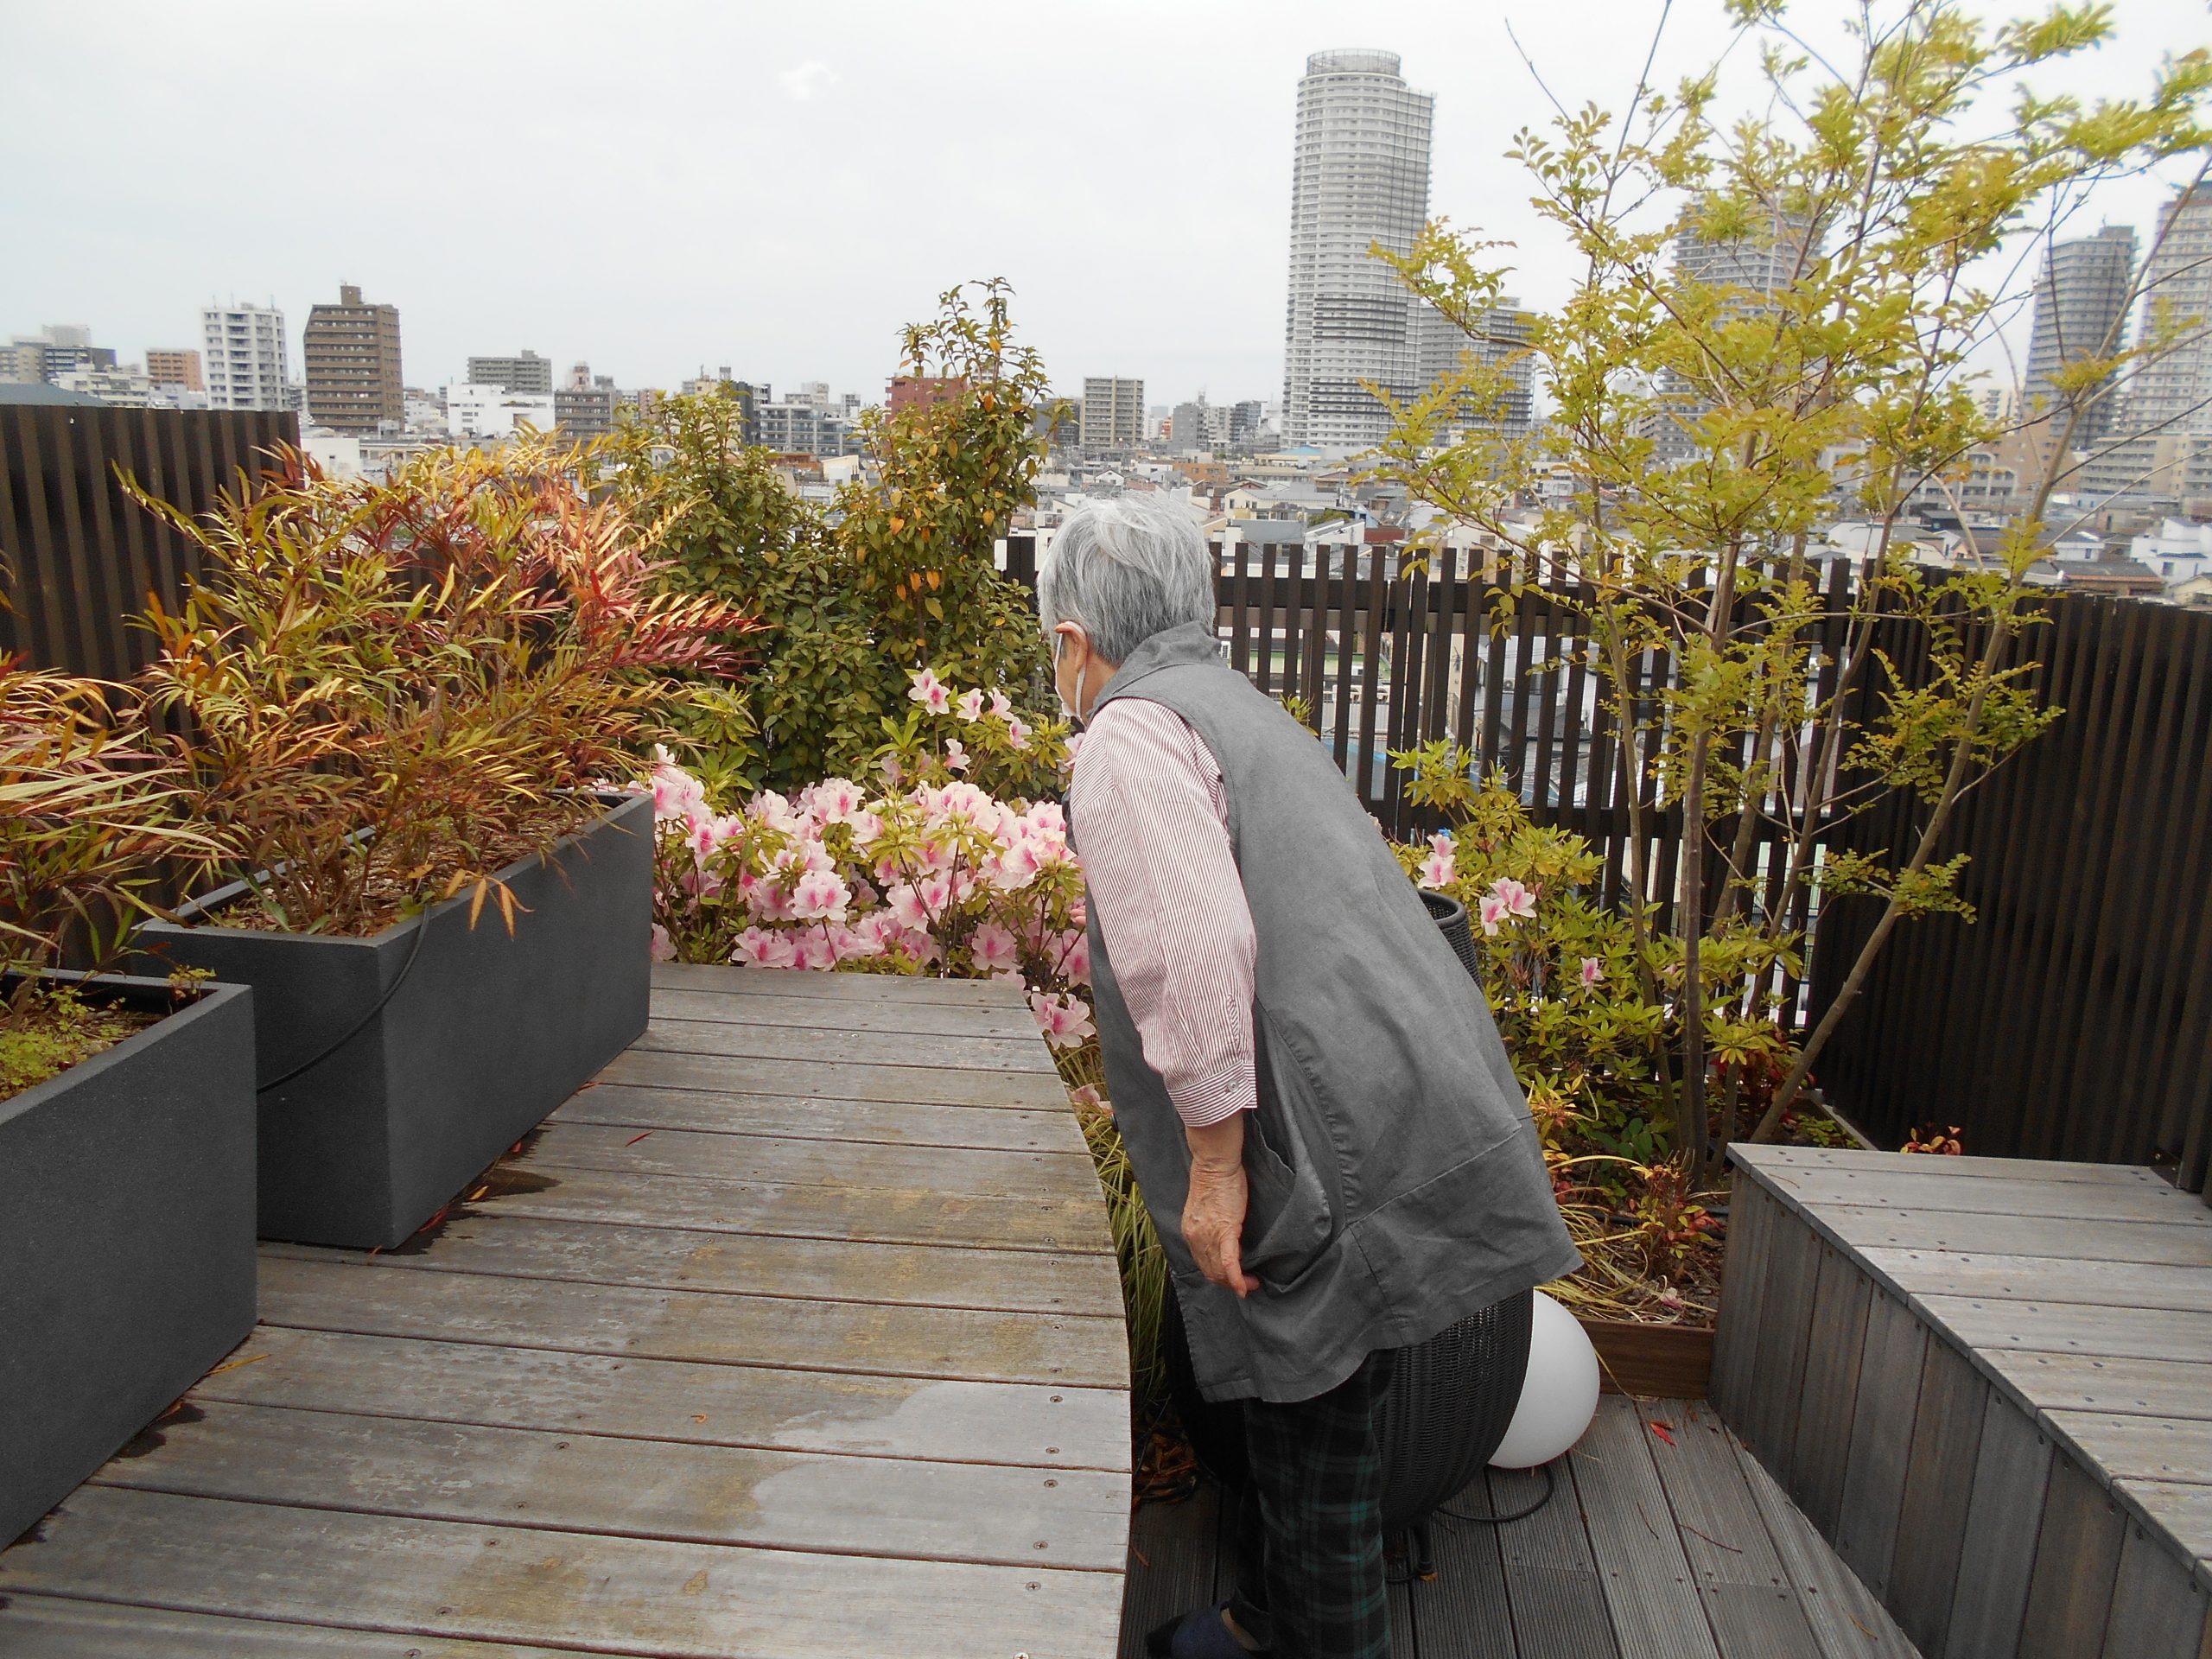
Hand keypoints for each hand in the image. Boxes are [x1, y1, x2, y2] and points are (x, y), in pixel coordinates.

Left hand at [1184, 1154, 1256, 1297]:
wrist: (1215, 1164)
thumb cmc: (1216, 1180)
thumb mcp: (1208, 1209)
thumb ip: (1211, 1226)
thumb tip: (1223, 1238)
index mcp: (1191, 1232)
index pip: (1202, 1264)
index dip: (1219, 1275)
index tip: (1234, 1277)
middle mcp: (1196, 1238)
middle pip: (1210, 1272)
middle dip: (1229, 1283)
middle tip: (1247, 1284)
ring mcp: (1209, 1236)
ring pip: (1220, 1271)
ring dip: (1237, 1282)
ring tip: (1252, 1282)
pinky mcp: (1225, 1230)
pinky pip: (1230, 1262)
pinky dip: (1237, 1279)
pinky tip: (1245, 1287)